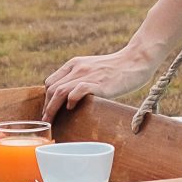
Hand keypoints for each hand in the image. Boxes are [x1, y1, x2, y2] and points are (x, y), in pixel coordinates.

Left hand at [43, 45, 160, 114]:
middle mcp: (78, 68)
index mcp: (74, 64)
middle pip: (52, 89)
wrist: (135, 60)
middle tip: (46, 121)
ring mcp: (88, 75)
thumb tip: (69, 99)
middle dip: (46, 106)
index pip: (51, 82)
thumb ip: (80, 78)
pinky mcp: (99, 83)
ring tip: (50, 120)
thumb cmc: (116, 69)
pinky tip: (71, 108)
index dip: (47, 99)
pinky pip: (77, 90)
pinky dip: (70, 100)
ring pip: (60, 91)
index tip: (48, 111)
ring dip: (52, 108)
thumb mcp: (92, 68)